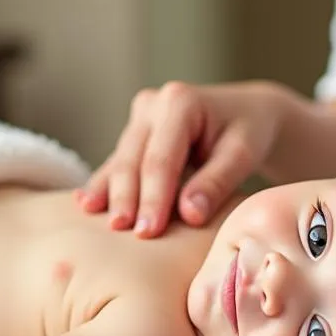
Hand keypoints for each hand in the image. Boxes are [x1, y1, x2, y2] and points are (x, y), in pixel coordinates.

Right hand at [78, 81, 284, 237]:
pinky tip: (86, 205)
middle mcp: (153, 104)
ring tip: (103, 226)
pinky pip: (117, 162)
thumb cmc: (250, 132)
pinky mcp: (134, 133)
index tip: (149, 231)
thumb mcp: (243, 153)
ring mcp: (140, 117)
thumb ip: (217, 181)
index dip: (154, 197)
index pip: (162, 158)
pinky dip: (105, 185)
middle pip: (134, 159)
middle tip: (125, 234)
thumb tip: (189, 215)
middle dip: (128, 198)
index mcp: (180, 101)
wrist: (247, 113)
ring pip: (120, 161)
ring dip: (112, 195)